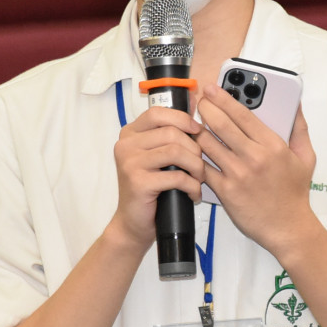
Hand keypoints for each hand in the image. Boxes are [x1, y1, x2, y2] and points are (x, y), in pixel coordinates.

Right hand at [112, 105, 204, 247]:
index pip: (157, 113)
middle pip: (171, 132)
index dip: (182, 118)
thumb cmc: (151, 189)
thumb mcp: (158, 156)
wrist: (133, 223)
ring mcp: (130, 163)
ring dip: (196, 166)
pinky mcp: (138, 182)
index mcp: (130, 134)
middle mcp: (126, 145)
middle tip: (200, 166)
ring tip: (198, 179)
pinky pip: (176, 177)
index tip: (197, 131)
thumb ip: (169, 133)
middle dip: (195, 149)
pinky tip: (193, 194)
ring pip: (176, 152)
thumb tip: (194, 102)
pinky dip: (192, 186)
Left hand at [196, 86, 318, 255]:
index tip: (212, 89)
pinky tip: (192, 150)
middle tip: (199, 102)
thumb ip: (299, 128)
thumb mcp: (305, 157)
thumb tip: (295, 104)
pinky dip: (197, 158)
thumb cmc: (295, 192)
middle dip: (206, 108)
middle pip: (221, 125)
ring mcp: (238, 175)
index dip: (224, 98)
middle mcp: (254, 158)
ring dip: (197, 131)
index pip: (243, 114)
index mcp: (273, 146)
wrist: (288, 228)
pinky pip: (205, 168)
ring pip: (208, 144)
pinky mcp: (225, 191)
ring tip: (193, 124)